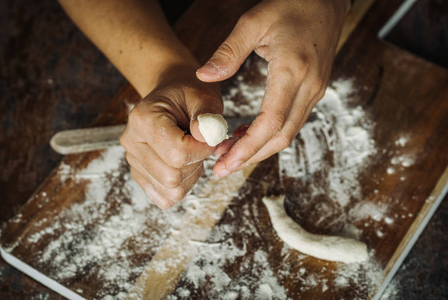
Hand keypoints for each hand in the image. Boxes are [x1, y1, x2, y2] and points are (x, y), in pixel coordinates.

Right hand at [120, 65, 222, 208]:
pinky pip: (166, 198)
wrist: (174, 98)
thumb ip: (208, 115)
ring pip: (171, 190)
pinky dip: (182, 186)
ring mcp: (133, 161)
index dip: (202, 149)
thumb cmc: (189, 96)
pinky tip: (184, 164)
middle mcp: (131, 141)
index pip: (177, 153)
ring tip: (191, 151)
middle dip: (196, 163)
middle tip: (200, 143)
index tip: (209, 136)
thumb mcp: (204, 97)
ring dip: (191, 175)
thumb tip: (206, 136)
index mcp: (142, 118)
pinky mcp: (140, 175)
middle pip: (172, 177)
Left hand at [196, 0, 350, 176]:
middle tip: (222, 168)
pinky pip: (291, 121)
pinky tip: (247, 134)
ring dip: (259, 148)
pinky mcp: (313, 91)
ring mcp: (314, 91)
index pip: (271, 122)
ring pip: (287, 133)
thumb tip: (204, 76)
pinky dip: (268, 134)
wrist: (327, 0)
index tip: (225, 162)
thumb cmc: (292, 5)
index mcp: (293, 71)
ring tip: (229, 154)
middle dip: (250, 157)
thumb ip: (228, 51)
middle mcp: (308, 87)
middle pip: (281, 137)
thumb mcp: (253, 21)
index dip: (248, 147)